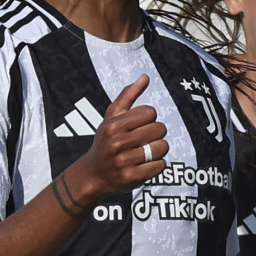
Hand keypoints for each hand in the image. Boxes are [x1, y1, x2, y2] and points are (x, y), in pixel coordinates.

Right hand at [61, 74, 168, 205]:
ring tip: (147, 152)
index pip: (150, 113)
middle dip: (156, 134)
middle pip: (159, 129)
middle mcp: (117, 143)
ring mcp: (124, 162)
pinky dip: (157, 165)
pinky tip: (146, 164)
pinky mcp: (131, 178)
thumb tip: (145, 77)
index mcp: (113, 125)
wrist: (93, 174)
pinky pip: (160, 166)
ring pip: (162, 147)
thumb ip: (128, 96)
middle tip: (145, 140)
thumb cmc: (105, 141)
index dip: (149, 119)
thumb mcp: (111, 117)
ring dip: (159, 150)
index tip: (140, 126)